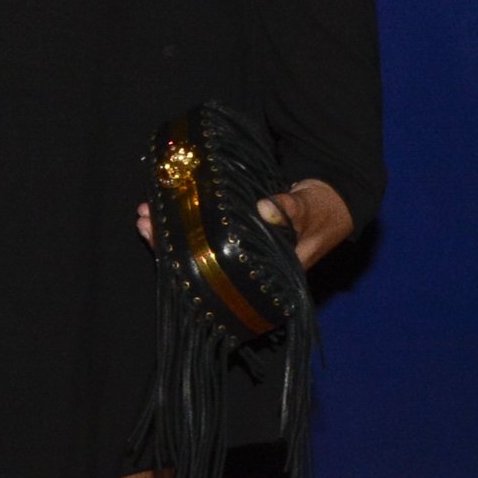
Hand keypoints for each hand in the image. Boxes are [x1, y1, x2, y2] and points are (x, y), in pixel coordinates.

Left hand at [136, 177, 353, 271]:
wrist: (332, 198)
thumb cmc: (323, 209)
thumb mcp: (310, 209)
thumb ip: (290, 210)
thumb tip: (264, 209)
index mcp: (264, 277)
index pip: (217, 279)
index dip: (186, 266)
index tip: (162, 245)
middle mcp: (244, 270)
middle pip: (198, 266)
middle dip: (168, 246)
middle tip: (145, 224)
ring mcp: (237, 253)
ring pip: (195, 248)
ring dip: (169, 232)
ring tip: (145, 214)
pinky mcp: (233, 234)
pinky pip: (202, 232)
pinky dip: (182, 222)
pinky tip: (161, 208)